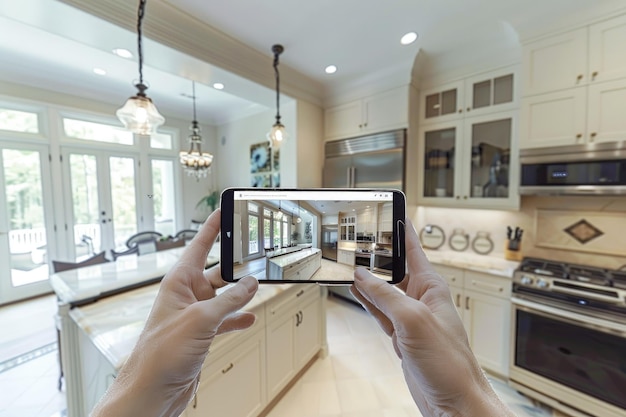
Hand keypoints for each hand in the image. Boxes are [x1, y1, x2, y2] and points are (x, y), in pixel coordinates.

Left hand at [91, 209, 258, 416]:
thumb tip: (251, 284)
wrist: (152, 391)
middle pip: (217, 271)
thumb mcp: (200, 320)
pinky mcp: (201, 334)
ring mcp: (195, 315)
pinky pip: (225, 318)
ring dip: (241, 294)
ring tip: (260, 286)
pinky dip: (238, 317)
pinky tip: (250, 317)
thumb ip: (229, 301)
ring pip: (225, 296)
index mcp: (179, 282)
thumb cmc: (160, 354)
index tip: (225, 210)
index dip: (213, 227)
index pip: (199, 245)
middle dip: (236, 264)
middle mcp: (187, 295)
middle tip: (256, 254)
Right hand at [350, 220, 513, 416]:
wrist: (455, 403)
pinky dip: (366, 301)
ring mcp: (410, 318)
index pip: (413, 248)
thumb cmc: (450, 364)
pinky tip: (355, 290)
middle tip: (355, 238)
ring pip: (383, 290)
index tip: (388, 210)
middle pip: (394, 268)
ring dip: (366, 279)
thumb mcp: (413, 321)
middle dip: (376, 254)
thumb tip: (362, 275)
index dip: (400, 228)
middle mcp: (421, 299)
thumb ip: (386, 295)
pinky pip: (379, 311)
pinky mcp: (401, 336)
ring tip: (347, 262)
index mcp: (431, 286)